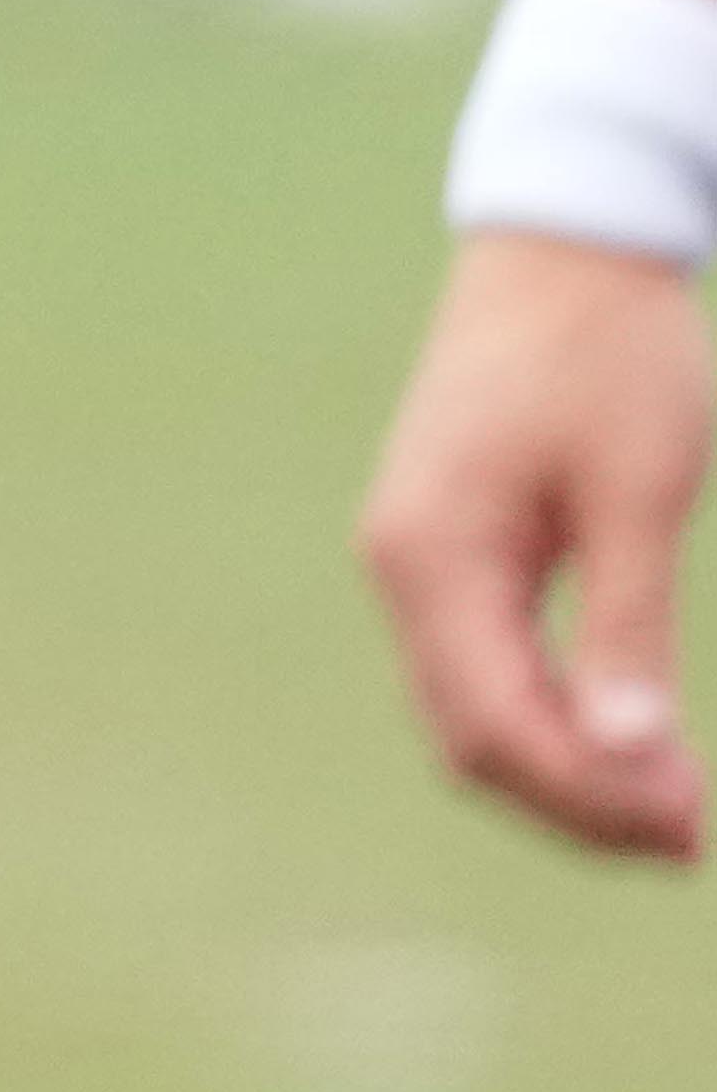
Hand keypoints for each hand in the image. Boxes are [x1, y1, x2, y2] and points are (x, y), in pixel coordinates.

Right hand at [356, 230, 707, 861]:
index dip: (593, 795)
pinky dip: (548, 721)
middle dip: (578, 803)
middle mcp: (403, 568)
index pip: (497, 721)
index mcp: (433, 555)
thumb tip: (634, 750)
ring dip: (564, 772)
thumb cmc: (611, 360)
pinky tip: (620, 741)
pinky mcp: (447, 550)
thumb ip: (626, 625)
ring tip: (669, 811)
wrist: (564, 251)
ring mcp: (416, 561)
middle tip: (693, 839)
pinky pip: (482, 669)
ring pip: (471, 713)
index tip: (694, 830)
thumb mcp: (638, 493)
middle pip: (472, 737)